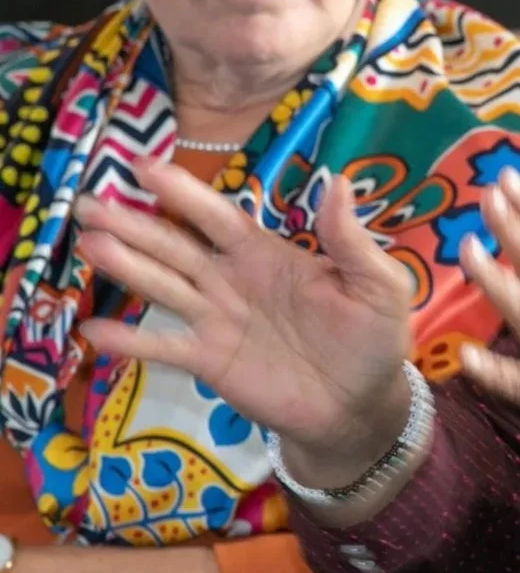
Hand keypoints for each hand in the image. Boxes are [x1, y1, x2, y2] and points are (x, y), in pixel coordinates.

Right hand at [75, 159, 414, 475]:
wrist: (360, 406)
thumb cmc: (373, 338)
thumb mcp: (378, 285)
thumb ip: (351, 240)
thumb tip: (338, 182)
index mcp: (269, 255)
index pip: (219, 217)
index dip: (185, 193)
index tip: (145, 166)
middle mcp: (233, 280)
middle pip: (176, 246)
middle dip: (134, 224)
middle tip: (89, 202)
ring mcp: (216, 320)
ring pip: (163, 286)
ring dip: (126, 266)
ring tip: (89, 244)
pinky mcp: (209, 362)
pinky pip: (165, 347)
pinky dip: (130, 340)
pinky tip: (92, 330)